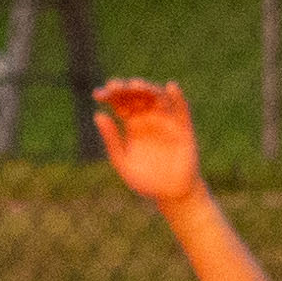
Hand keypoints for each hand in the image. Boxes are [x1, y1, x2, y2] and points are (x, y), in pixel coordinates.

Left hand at [89, 78, 202, 208]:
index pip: (120, 103)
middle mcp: (150, 118)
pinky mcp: (183, 128)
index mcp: (133, 125)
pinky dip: (177, 97)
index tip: (98, 95)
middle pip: (137, 95)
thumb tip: (98, 114)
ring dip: (147, 89)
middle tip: (115, 87)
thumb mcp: (123, 162)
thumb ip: (112, 140)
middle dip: (126, 89)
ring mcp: (167, 121)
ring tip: (136, 86)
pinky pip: (181, 109)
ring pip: (157, 98)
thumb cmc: (146, 180)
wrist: (171, 194)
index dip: (110, 96)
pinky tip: (170, 87)